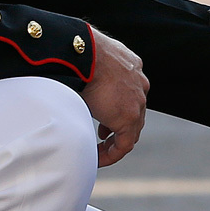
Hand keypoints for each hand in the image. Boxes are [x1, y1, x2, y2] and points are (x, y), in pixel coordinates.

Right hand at [79, 27, 147, 166]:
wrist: (85, 52)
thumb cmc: (80, 53)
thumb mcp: (90, 62)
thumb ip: (89, 72)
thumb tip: (70, 76)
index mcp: (132, 68)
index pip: (130, 95)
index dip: (117, 109)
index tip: (104, 118)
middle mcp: (139, 85)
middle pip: (134, 113)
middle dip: (118, 125)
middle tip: (103, 136)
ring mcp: (138, 101)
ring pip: (132, 129)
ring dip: (116, 140)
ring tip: (99, 147)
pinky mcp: (130, 117)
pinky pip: (125, 143)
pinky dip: (113, 153)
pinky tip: (99, 158)